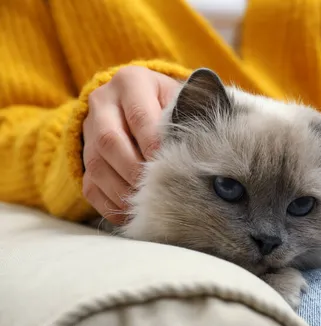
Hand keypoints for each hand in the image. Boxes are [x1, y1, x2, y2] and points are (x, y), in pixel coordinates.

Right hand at [82, 66, 179, 223]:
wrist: (142, 103)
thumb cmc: (173, 106)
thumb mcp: (181, 100)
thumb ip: (188, 117)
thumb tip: (202, 150)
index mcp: (131, 82)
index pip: (140, 116)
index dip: (154, 144)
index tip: (171, 164)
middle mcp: (102, 103)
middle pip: (110, 140)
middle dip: (135, 169)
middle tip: (158, 188)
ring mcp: (88, 132)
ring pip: (97, 165)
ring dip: (123, 190)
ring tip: (147, 203)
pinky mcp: (83, 159)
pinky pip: (90, 186)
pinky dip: (110, 204)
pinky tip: (132, 213)